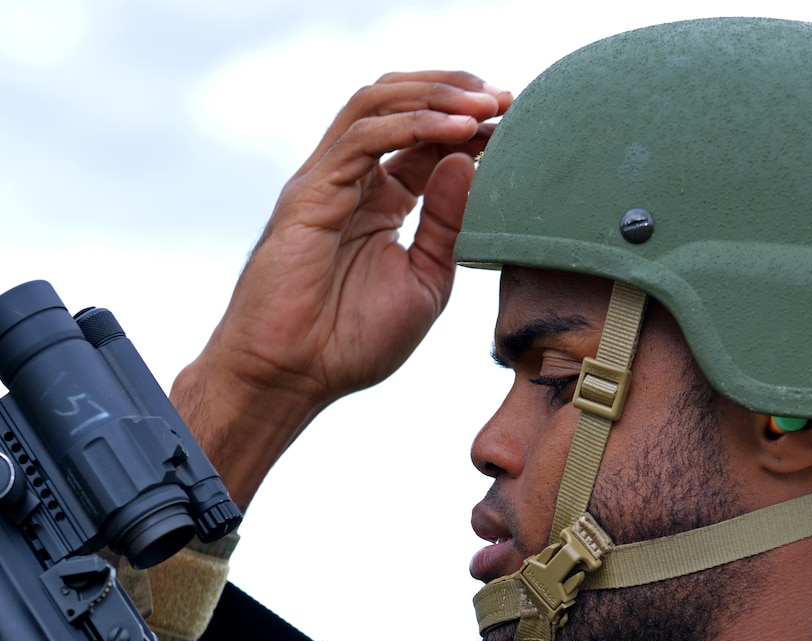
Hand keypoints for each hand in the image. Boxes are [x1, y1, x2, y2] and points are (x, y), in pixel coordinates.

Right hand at [173, 71, 510, 506]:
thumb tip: (470, 162)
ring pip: (378, 103)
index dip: (471, 125)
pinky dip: (413, 125)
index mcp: (380, 201)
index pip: (426, 139)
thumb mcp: (425, 280)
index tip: (518, 124)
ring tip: (487, 103)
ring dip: (436, 95)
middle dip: (456, 92)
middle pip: (400, 103)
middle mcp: (352, 181)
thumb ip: (448, 224)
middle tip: (508, 99)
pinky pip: (362, 137)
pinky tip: (457, 131)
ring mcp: (328, 180)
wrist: (293, 377)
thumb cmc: (351, 341)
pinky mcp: (310, 191)